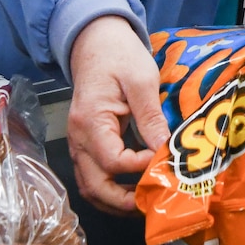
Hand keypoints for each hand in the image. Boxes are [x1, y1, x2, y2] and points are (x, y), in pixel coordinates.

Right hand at [66, 14, 167, 216]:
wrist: (96, 42)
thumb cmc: (119, 56)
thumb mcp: (141, 81)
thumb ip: (151, 117)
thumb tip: (166, 150)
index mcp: (91, 121)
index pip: (114, 161)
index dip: (140, 168)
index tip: (164, 161)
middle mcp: (79, 138)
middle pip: (95, 186)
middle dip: (124, 201)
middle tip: (154, 201)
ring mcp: (79, 143)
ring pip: (91, 187)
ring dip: (116, 201)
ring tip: (146, 202)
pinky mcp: (85, 144)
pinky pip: (93, 176)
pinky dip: (111, 189)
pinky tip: (133, 190)